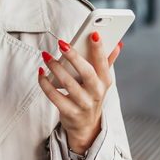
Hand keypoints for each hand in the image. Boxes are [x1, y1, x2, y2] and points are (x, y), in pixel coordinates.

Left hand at [38, 33, 122, 153]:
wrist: (86, 125)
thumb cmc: (92, 95)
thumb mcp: (102, 81)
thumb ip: (107, 61)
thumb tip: (118, 43)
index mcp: (105, 81)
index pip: (103, 63)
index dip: (99, 49)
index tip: (93, 34)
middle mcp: (96, 93)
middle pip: (86, 72)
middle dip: (74, 56)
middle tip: (61, 43)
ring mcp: (83, 104)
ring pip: (68, 83)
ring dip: (55, 67)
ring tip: (46, 55)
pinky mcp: (69, 112)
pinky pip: (54, 96)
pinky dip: (45, 83)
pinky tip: (41, 72)